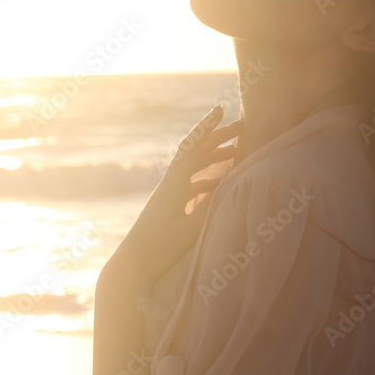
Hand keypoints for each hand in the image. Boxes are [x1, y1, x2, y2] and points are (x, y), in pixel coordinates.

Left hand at [101, 104, 241, 288]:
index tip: (222, 109)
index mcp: (174, 184)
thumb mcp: (190, 231)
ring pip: (195, 167)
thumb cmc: (158, 249)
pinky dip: (209, 177)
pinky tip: (222, 184)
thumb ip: (212, 209)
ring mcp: (169, 195)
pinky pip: (192, 183)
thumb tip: (234, 189)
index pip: (192, 147)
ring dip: (215, 156)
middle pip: (196, 152)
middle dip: (219, 137)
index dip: (208, 127)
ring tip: (238, 151)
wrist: (131, 266)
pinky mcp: (169, 207)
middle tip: (243, 127)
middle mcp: (170, 184)